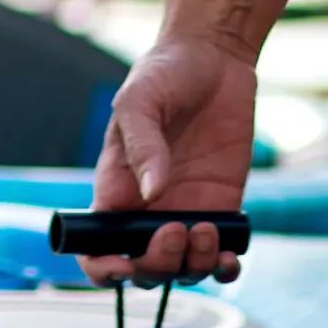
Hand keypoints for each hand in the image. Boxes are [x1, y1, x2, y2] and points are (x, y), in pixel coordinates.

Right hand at [83, 32, 255, 281]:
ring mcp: (185, 212)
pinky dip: (225, 268)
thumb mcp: (141, 99)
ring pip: (183, 270)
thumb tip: (151, 193)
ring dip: (193, 266)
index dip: (102, 268)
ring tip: (207, 230)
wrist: (214, 58)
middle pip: (144, 268)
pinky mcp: (222, 208)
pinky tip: (232, 256)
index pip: (95, 247)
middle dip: (157, 264)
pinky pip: (221, 255)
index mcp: (115, 189)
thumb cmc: (164, 73)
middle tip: (176, 230)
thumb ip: (142, 145)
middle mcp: (147, 210)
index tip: (122, 264)